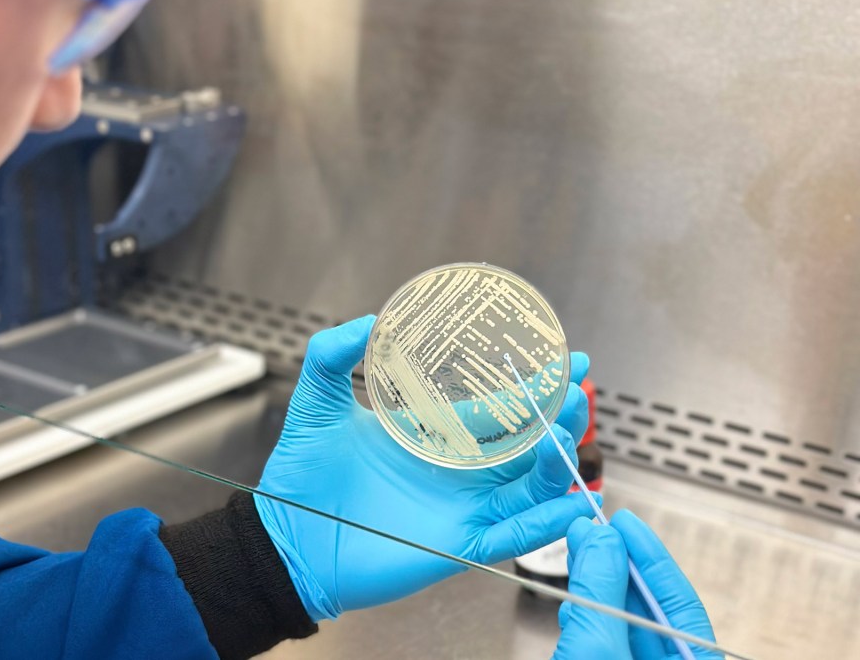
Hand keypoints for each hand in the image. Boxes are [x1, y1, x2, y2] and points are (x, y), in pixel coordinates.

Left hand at [255, 315, 597, 620]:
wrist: (286, 534)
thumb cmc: (300, 474)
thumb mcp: (318, 401)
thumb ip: (333, 354)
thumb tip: (368, 319)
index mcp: (433, 436)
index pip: (495, 407)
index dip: (531, 386)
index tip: (565, 360)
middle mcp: (456, 472)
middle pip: (525, 444)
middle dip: (558, 416)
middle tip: (579, 388)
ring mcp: (462, 509)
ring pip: (529, 486)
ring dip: (556, 462)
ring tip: (569, 430)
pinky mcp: (459, 545)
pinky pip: (513, 535)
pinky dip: (545, 523)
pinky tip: (572, 504)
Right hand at [554, 511, 719, 659]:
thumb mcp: (596, 648)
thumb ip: (602, 593)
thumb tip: (603, 540)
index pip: (682, 602)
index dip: (652, 556)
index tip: (625, 523)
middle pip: (648, 607)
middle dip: (617, 564)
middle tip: (594, 530)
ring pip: (621, 619)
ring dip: (596, 583)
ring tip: (577, 550)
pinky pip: (601, 635)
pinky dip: (585, 612)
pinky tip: (571, 597)